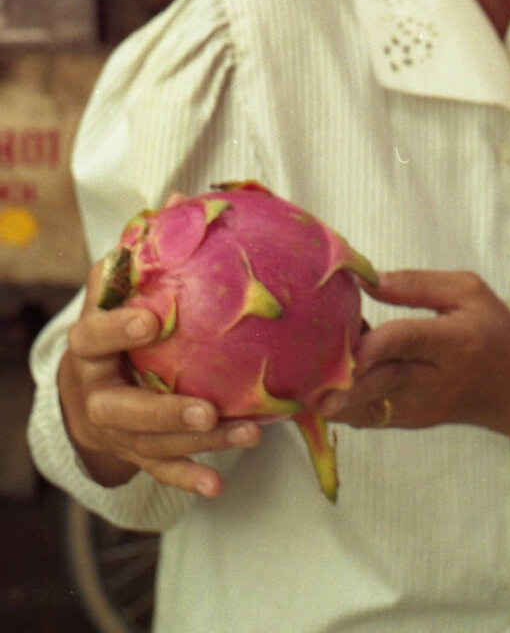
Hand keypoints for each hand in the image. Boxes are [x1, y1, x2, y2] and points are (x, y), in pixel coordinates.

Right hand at [58, 260, 261, 496]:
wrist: (88, 385)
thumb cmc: (115, 322)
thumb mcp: (118, 288)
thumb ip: (144, 252)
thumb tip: (182, 200)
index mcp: (88, 348)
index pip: (93, 337)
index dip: (118, 329)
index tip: (154, 320)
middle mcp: (96, 393)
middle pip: (123, 409)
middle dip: (164, 412)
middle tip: (205, 408)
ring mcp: (114, 429)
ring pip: (152, 443)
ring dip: (200, 443)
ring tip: (248, 434)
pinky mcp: (133, 452)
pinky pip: (160, 469)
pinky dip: (188, 478)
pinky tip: (218, 483)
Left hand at [317, 270, 509, 441]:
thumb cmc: (493, 331)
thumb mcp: (469, 291)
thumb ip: (417, 284)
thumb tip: (367, 280)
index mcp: (455, 341)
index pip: (409, 341)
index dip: (373, 343)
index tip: (344, 342)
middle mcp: (435, 380)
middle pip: (382, 382)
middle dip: (342, 380)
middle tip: (304, 374)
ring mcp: (419, 408)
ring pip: (367, 407)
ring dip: (331, 394)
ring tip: (300, 377)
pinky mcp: (408, 422)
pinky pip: (365, 418)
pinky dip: (338, 405)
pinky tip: (315, 385)